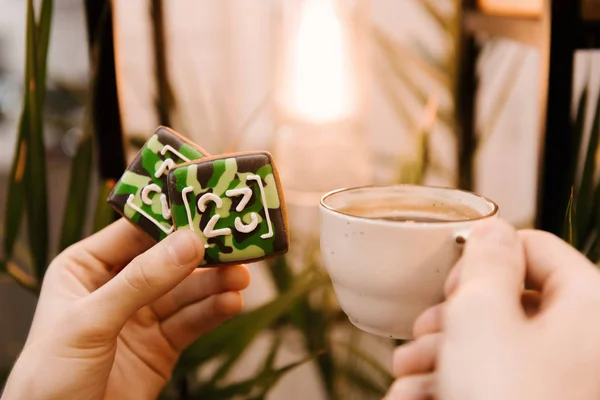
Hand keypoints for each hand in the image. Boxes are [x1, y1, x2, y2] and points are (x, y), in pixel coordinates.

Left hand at [2, 219, 249, 399]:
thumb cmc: (49, 377)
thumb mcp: (90, 321)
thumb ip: (140, 282)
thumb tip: (188, 243)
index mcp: (86, 267)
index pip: (135, 232)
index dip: (170, 219)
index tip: (205, 209)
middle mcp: (116, 286)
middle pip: (168, 260)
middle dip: (201, 254)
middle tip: (234, 244)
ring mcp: (142, 316)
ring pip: (186, 291)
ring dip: (214, 283)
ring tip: (240, 277)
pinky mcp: (162, 345)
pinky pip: (192, 321)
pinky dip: (214, 311)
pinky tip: (231, 302)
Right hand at [387, 219, 599, 399]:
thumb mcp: (480, 316)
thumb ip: (485, 260)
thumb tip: (492, 226)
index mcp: (590, 303)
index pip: (535, 247)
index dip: (484, 258)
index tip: (450, 286)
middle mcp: (584, 339)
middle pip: (509, 302)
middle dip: (452, 317)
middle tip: (418, 333)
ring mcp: (564, 378)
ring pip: (495, 346)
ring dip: (441, 355)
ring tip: (404, 376)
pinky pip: (496, 379)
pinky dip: (454, 383)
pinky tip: (414, 397)